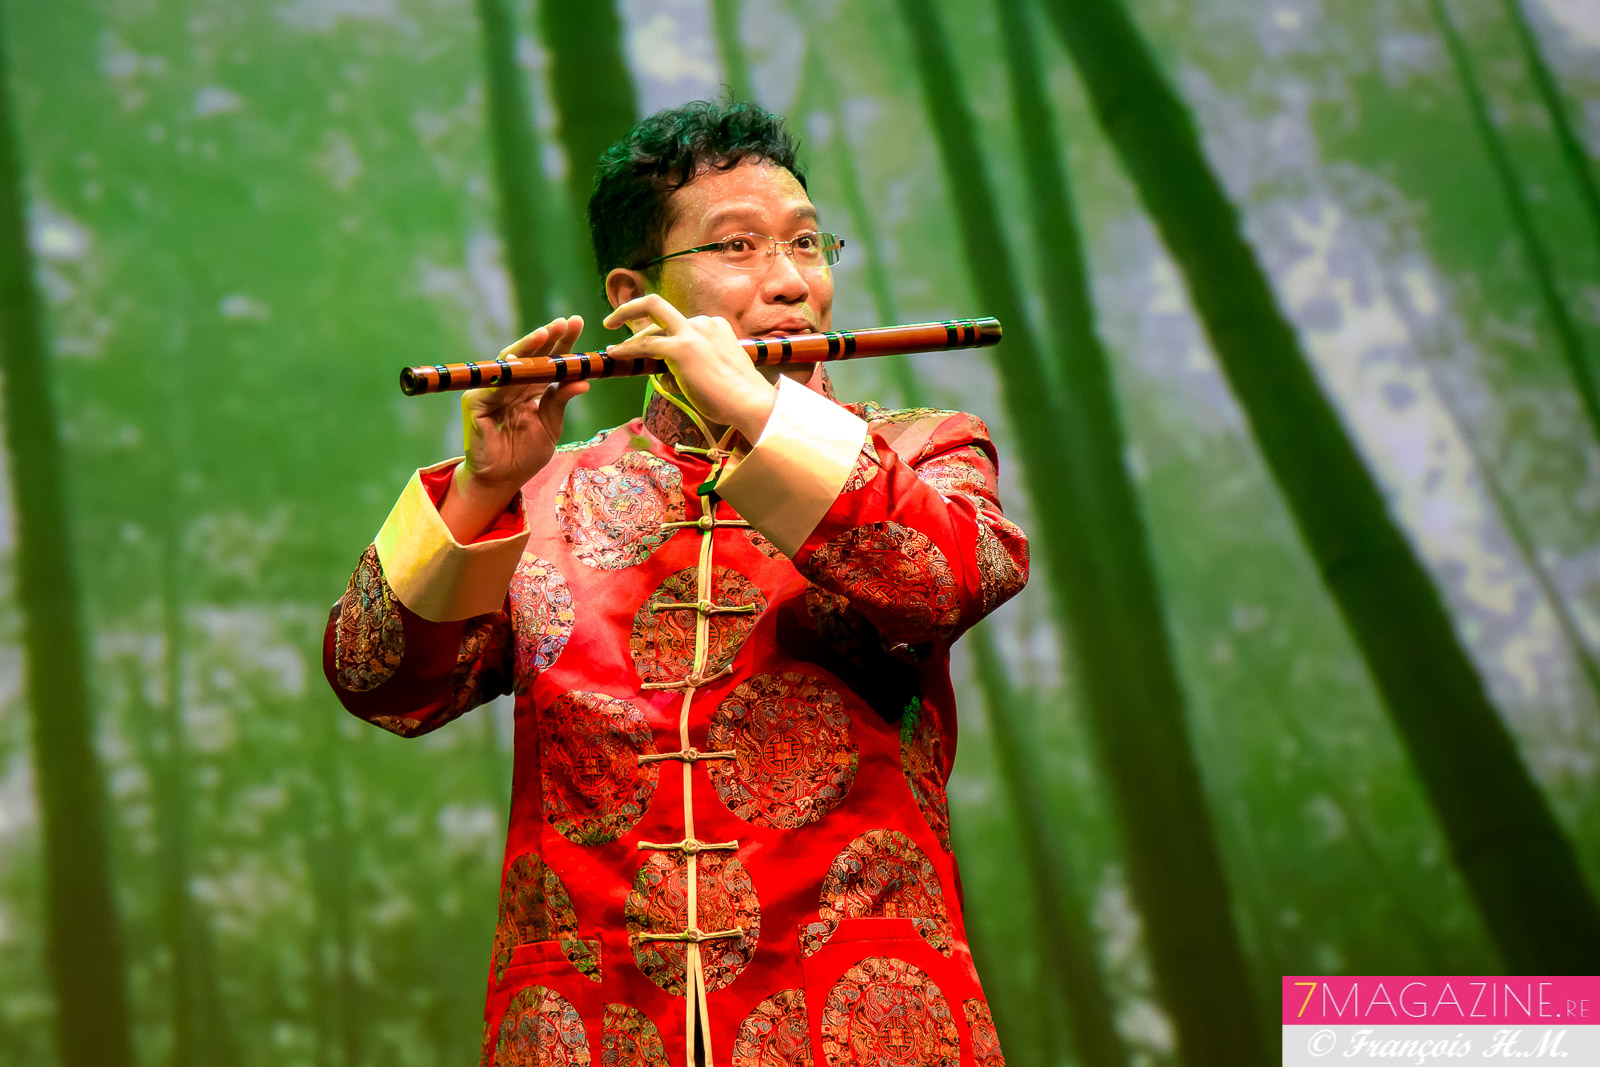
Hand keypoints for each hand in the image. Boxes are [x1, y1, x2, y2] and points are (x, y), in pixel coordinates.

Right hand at [441, 316, 587, 541]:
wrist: (503, 479)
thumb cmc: (525, 453)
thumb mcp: (551, 425)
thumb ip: (560, 401)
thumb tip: (584, 382)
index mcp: (531, 387)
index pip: (548, 360)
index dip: (562, 343)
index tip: (577, 323)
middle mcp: (512, 384)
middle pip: (532, 356)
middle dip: (548, 338)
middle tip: (565, 322)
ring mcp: (493, 390)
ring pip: (512, 364)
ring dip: (528, 348)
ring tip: (546, 333)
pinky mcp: (475, 402)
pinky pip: (493, 386)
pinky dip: (506, 375)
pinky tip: (519, 363)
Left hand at [602, 295, 776, 440]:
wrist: (750, 402)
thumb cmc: (735, 396)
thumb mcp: (715, 370)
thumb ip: (691, 364)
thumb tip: (663, 371)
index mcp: (715, 325)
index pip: (679, 322)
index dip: (658, 332)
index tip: (646, 339)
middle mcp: (702, 322)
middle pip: (657, 305)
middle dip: (630, 309)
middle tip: (613, 321)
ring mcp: (692, 333)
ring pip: (649, 325)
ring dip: (627, 336)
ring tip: (613, 349)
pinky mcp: (681, 349)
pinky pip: (646, 345)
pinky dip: (627, 349)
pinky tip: (615, 353)